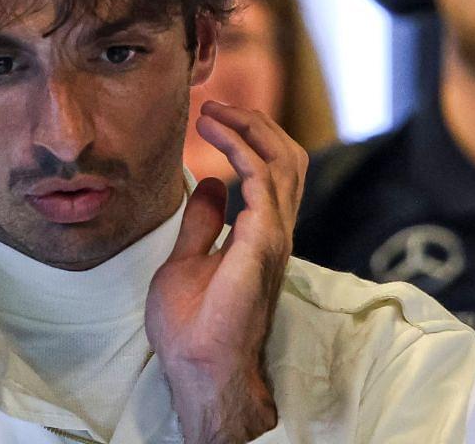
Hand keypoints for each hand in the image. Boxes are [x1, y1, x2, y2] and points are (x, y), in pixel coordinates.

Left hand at [146, 101, 305, 442]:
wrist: (197, 368)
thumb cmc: (192, 326)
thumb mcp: (186, 259)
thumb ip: (202, 222)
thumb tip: (210, 184)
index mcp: (261, 235)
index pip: (273, 171)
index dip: (249, 137)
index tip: (212, 117)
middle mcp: (275, 232)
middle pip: (287, 159)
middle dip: (256, 124)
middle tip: (217, 106)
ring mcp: (273, 239)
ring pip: (282, 164)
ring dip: (248, 130)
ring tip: (214, 113)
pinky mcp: (261, 247)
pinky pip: (263, 186)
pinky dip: (244, 155)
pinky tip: (219, 142)